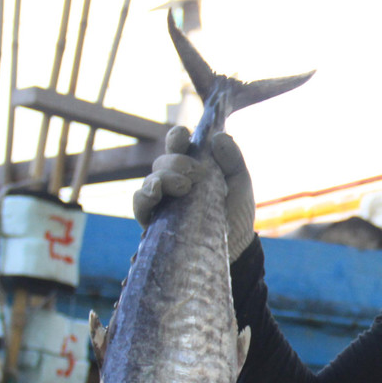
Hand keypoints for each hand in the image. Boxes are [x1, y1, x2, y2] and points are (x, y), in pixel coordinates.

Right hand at [131, 127, 256, 261]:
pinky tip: (155, 195)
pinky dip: (144, 196)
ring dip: (163, 178)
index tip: (184, 136)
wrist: (238, 246)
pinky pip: (140, 204)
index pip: (176, 144)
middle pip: (163, 162)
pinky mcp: (155, 221)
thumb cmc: (236, 211)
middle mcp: (172, 180)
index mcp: (191, 166)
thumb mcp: (240, 182)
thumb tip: (217, 137)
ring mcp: (162, 200)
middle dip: (176, 162)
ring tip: (184, 187)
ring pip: (150, 180)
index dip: (177, 137)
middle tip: (196, 173)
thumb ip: (232, 158)